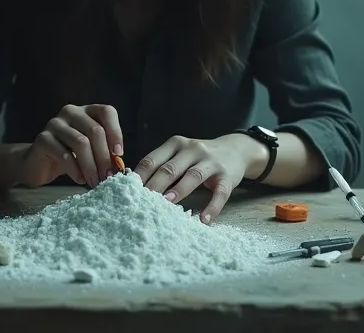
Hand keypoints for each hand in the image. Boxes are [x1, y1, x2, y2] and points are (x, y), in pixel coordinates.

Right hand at [20, 104, 123, 187]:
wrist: (38, 164)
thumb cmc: (70, 157)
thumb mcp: (90, 150)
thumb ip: (104, 150)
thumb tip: (119, 163)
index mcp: (86, 110)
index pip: (106, 112)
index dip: (116, 132)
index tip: (119, 154)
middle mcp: (71, 112)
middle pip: (95, 130)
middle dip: (104, 156)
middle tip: (108, 176)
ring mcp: (55, 123)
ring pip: (81, 143)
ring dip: (91, 166)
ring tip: (95, 181)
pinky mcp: (42, 138)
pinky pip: (64, 154)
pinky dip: (76, 170)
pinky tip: (80, 180)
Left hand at [134, 134, 254, 223]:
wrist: (235, 150)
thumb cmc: (198, 157)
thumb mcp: (179, 154)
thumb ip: (161, 165)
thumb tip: (134, 185)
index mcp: (176, 144)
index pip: (153, 159)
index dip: (140, 176)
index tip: (128, 192)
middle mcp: (192, 149)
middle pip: (170, 168)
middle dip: (155, 185)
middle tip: (142, 202)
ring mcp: (211, 162)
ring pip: (193, 176)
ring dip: (179, 190)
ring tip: (168, 204)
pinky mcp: (227, 176)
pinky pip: (220, 193)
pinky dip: (212, 207)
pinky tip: (204, 219)